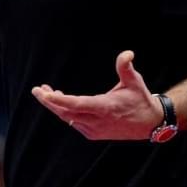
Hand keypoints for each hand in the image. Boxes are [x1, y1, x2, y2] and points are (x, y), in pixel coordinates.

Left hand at [31, 50, 164, 140]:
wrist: (149, 123)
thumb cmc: (140, 99)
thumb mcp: (134, 81)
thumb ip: (126, 66)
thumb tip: (127, 53)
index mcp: (104, 108)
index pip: (75, 105)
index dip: (58, 99)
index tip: (44, 93)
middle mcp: (97, 122)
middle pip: (66, 113)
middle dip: (49, 101)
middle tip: (37, 90)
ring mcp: (94, 130)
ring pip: (68, 118)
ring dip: (56, 105)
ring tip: (45, 91)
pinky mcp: (93, 133)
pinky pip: (73, 122)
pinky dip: (65, 112)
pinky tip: (59, 100)